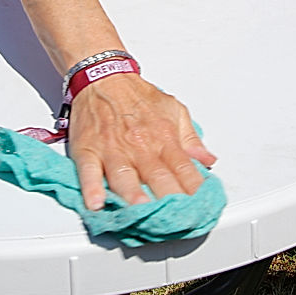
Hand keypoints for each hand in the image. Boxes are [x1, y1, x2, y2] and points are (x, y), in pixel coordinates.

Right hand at [68, 72, 215, 209]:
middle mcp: (139, 145)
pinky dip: (91, 188)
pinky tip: (96, 203)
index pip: (183, 168)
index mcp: (163, 137)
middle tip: (175, 218)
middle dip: (167, 197)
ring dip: (132, 194)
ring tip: (140, 211)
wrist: (103, 77)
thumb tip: (207, 160)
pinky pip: (89, 171)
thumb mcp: (173, 109)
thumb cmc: (137, 96)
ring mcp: (113, 149)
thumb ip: (191, 138)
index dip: (194, 188)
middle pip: (157, 176)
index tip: (200, 206)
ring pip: (124, 176)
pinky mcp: (88, 150)